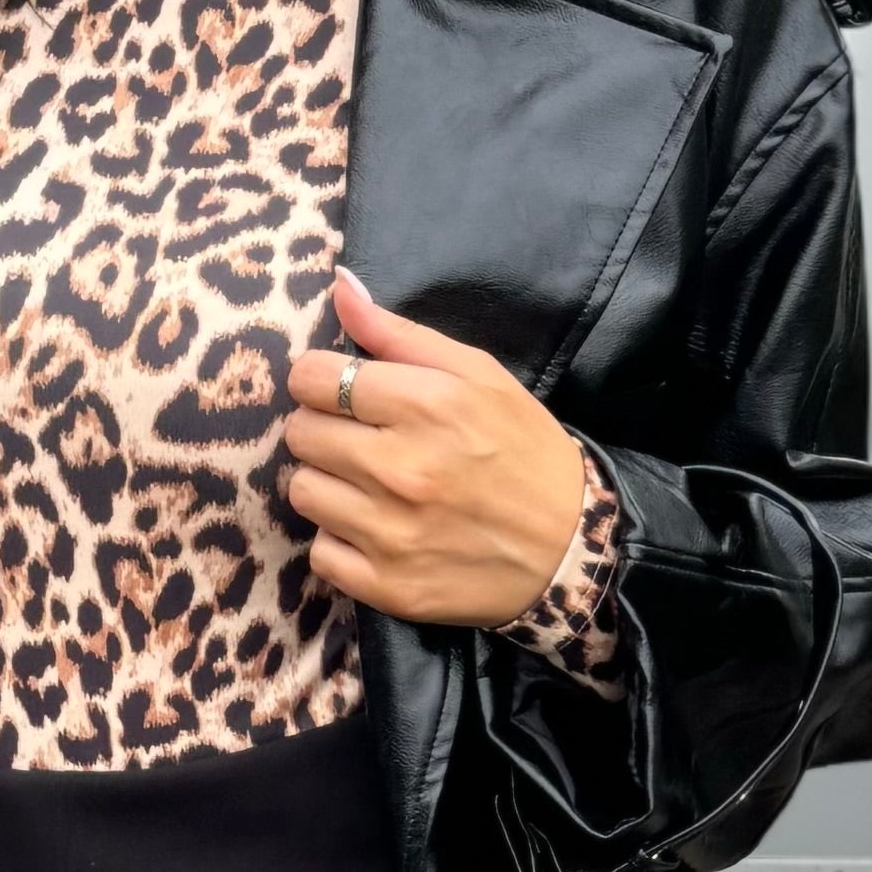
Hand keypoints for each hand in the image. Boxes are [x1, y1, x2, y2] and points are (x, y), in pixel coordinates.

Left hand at [282, 269, 588, 630]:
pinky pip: (320, 552)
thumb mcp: (478, 375)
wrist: (571, 547)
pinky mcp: (386, 585)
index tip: (344, 393)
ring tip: (369, 485)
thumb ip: (400, 333)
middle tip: (362, 440)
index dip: (320, 380)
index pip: (313, 379)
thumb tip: (340, 285)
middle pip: (300, 433)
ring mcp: (391, 532)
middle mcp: (402, 468)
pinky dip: (340, 541)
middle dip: (324, 429)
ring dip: (328, 484)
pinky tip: (377, 530)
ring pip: (302, 491)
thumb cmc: (522, 449)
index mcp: (426, 405)